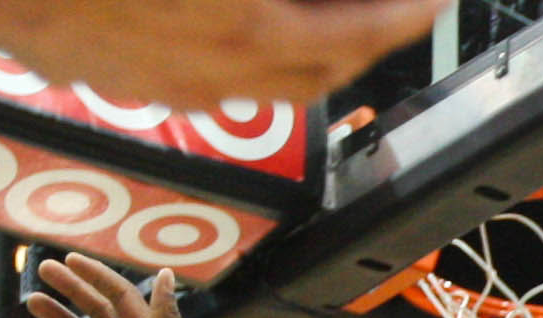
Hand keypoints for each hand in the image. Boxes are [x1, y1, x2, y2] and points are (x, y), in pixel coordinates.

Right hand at [0, 0, 448, 109]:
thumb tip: (292, 1)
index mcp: (235, 21)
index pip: (352, 31)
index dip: (402, 15)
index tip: (429, 4)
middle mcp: (204, 68)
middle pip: (317, 68)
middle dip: (362, 37)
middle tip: (387, 7)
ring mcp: (156, 83)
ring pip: (262, 81)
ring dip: (305, 46)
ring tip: (324, 14)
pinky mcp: (113, 79)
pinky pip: (205, 80)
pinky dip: (244, 53)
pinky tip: (237, 22)